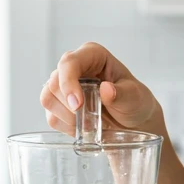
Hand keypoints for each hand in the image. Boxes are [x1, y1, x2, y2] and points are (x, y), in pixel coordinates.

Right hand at [41, 42, 161, 134]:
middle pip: (54, 82)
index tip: (79, 104)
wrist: (134, 122)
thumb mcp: (135, 97)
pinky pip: (52, 117)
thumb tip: (105, 89)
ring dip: (68, 117)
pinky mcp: (59, 105)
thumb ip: (122, 94)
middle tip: (92, 119)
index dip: (69, 83)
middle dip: (71, 105)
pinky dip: (67, 127)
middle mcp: (74, 67)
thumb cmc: (135, 102)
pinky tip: (84, 127)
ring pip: (48, 99)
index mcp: (92, 55)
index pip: (69, 63)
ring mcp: (64, 86)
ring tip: (91, 123)